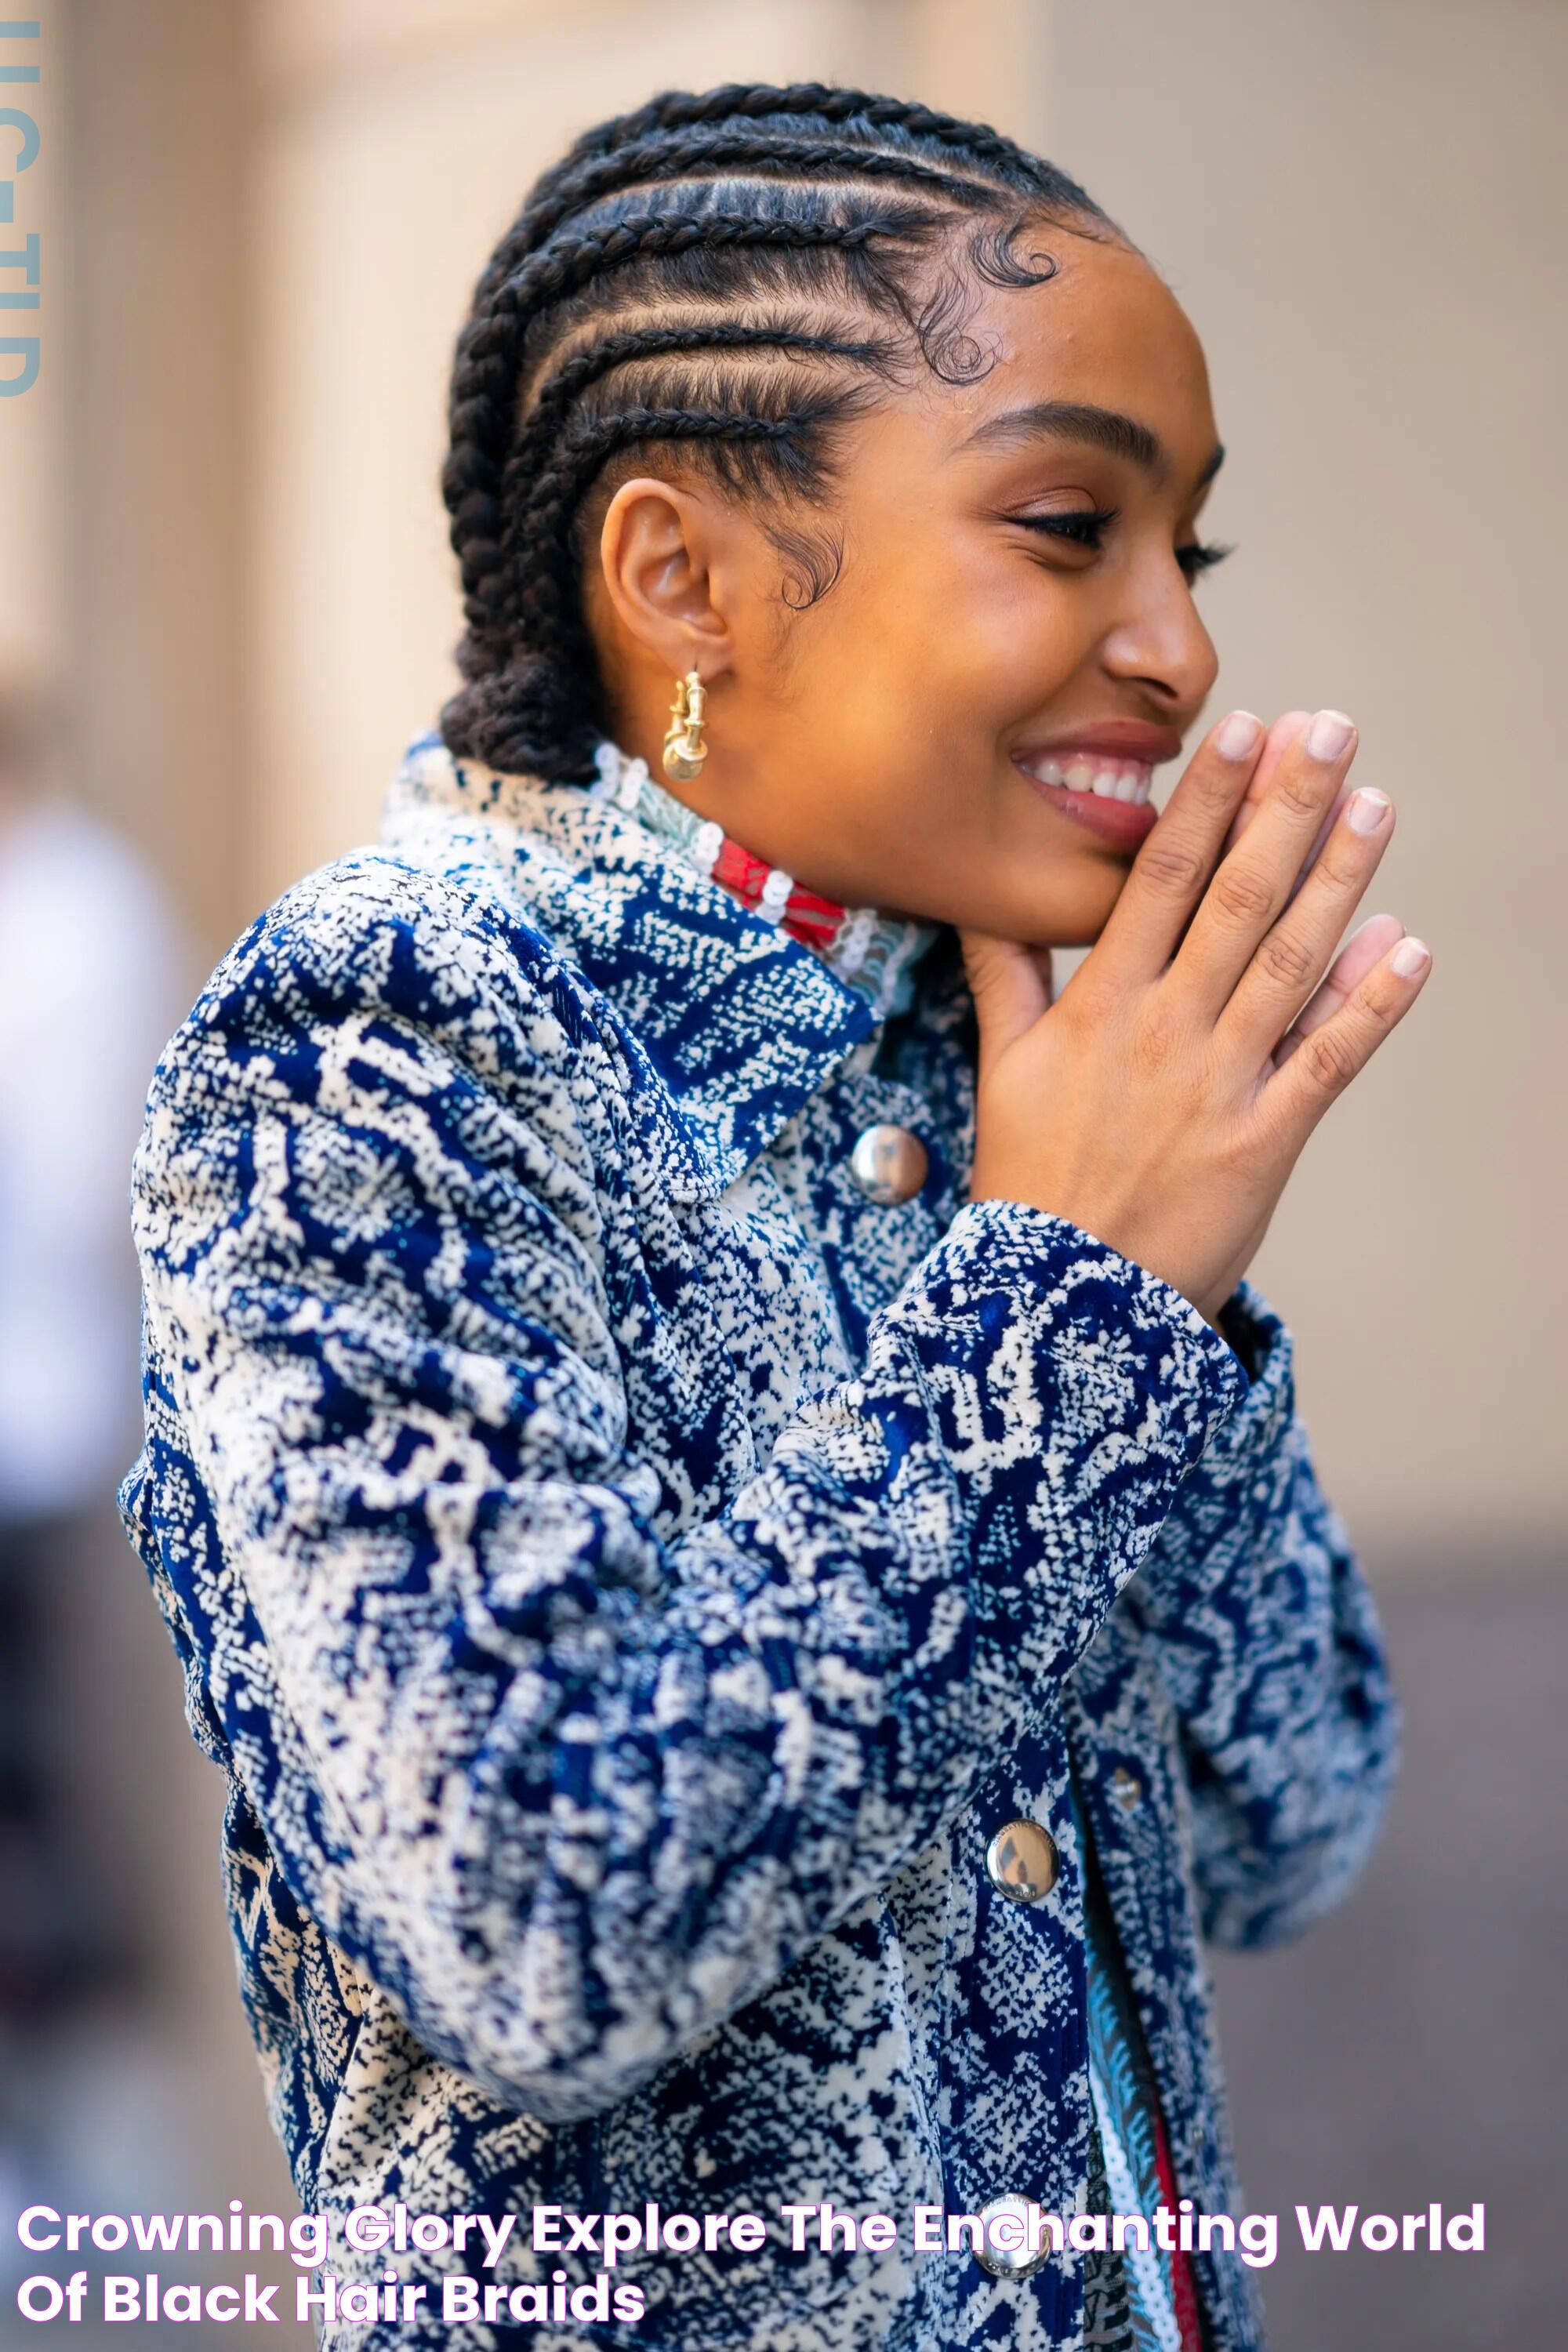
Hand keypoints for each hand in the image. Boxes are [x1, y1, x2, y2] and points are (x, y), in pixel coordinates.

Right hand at [959, 707, 1431, 1323]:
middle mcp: (1163, 1032)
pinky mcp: (1263, 1143)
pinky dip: (1370, 1004)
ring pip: (1288, 963)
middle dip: (1287, 809)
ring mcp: (1217, 1085)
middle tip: (1332, 731)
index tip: (1246, 731)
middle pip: (1234, 899)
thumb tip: (986, 898)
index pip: (1159, 880)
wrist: (1060, 1303)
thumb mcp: (1002, 1069)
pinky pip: (1326, 1062)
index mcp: (1100, 1007)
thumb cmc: (1030, 1183)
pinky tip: (1409, 948)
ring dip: (1339, 881)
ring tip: (1376, 806)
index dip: (1208, 801)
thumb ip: (1004, 975)